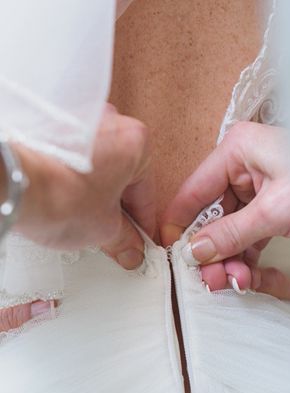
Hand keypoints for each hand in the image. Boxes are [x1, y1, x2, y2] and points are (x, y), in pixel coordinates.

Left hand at [15, 104, 153, 267]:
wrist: (11, 181)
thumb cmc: (57, 193)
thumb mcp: (103, 229)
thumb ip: (123, 238)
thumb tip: (128, 246)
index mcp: (136, 140)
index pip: (145, 191)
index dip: (142, 222)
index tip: (137, 237)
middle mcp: (109, 121)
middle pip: (121, 172)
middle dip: (116, 203)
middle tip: (110, 230)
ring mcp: (77, 119)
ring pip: (94, 161)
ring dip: (92, 187)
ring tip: (80, 214)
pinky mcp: (47, 123)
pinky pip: (69, 154)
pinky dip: (68, 174)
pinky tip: (61, 196)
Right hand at [161, 122, 289, 291]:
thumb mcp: (277, 212)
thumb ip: (233, 233)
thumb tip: (196, 251)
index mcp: (238, 148)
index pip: (195, 190)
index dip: (181, 225)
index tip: (173, 256)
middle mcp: (243, 161)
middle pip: (211, 211)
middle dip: (211, 248)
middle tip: (210, 280)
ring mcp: (257, 181)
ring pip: (229, 224)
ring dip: (229, 255)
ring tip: (229, 282)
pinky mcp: (271, 201)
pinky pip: (249, 229)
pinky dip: (246, 252)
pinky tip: (243, 273)